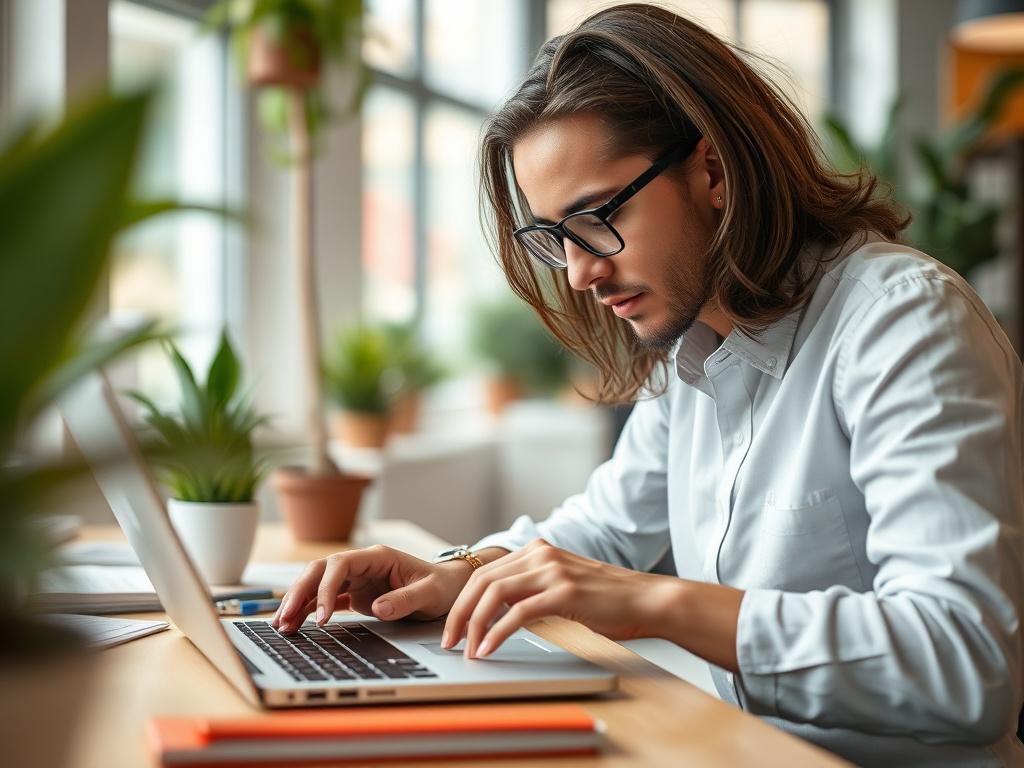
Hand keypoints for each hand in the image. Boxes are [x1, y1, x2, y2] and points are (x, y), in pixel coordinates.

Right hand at [271, 544, 473, 633]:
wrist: (449, 587)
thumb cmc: (442, 586)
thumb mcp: (430, 593)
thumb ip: (405, 599)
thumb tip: (378, 608)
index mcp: (377, 557)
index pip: (341, 566)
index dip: (327, 588)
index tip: (324, 617)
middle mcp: (361, 565)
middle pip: (320, 571)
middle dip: (300, 592)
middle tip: (285, 619)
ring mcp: (356, 579)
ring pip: (317, 584)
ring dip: (298, 602)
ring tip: (282, 626)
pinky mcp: (355, 594)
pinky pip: (325, 599)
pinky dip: (309, 610)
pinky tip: (295, 624)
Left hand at [441, 538, 671, 658]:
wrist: (647, 600)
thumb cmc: (608, 600)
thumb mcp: (562, 584)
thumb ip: (533, 587)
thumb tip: (498, 610)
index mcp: (537, 550)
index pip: (484, 572)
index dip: (462, 601)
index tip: (454, 627)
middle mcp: (541, 554)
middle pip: (482, 581)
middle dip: (460, 613)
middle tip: (450, 640)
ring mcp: (552, 571)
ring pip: (495, 594)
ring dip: (474, 624)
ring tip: (468, 649)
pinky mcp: (564, 592)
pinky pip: (518, 612)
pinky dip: (497, 632)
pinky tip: (490, 649)